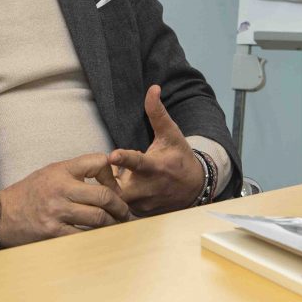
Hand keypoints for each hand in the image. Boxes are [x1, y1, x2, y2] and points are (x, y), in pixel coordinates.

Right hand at [0, 153, 130, 247]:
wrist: (1, 214)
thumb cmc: (30, 192)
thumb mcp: (51, 172)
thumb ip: (76, 172)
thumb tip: (108, 175)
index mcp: (61, 170)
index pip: (98, 162)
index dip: (111, 175)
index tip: (115, 187)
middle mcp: (60, 189)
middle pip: (103, 196)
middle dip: (120, 206)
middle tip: (126, 213)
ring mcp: (57, 212)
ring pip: (97, 218)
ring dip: (112, 224)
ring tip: (118, 226)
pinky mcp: (53, 232)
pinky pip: (83, 235)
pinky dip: (95, 237)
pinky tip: (101, 237)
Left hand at [108, 85, 204, 216]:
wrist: (195, 186)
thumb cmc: (179, 156)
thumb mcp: (171, 133)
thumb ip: (157, 112)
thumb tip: (152, 88)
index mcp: (156, 167)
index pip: (138, 163)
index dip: (125, 158)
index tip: (112, 154)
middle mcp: (150, 188)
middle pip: (120, 189)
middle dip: (108, 181)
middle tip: (106, 170)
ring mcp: (146, 203)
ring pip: (119, 200)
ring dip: (113, 189)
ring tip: (116, 179)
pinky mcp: (143, 213)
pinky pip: (123, 208)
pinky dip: (119, 199)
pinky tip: (122, 190)